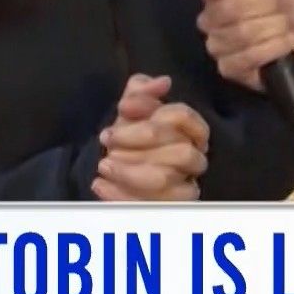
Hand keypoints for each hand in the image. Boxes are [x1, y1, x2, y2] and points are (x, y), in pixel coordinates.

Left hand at [92, 75, 207, 201]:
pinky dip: (119, 195)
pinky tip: (99, 184)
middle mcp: (193, 160)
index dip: (151, 110)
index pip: (183, 117)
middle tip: (107, 139)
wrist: (107, 168)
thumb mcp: (129, 108)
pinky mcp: (163, 211)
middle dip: (141, 142)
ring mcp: (182, 188)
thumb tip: (163, 83)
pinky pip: (146, 206)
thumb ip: (142, 91)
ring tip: (103, 165)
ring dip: (130, 171)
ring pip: (166, 180)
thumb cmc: (126, 135)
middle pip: (181, 151)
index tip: (121, 108)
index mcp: (190, 131)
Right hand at [198, 0, 293, 91]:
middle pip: (230, 7)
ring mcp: (216, 42)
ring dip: (274, 29)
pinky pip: (244, 58)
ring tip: (288, 28)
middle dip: (266, 7)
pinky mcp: (226, 67)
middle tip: (284, 10)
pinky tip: (285, 46)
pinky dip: (271, 50)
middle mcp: (211, 14)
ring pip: (240, 33)